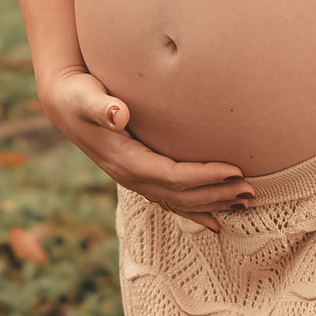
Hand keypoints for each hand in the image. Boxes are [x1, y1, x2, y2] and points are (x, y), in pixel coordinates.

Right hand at [39, 64, 250, 231]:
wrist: (64, 104)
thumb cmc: (78, 95)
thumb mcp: (85, 96)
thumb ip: (101, 106)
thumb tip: (117, 114)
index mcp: (124, 161)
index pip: (172, 176)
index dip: (204, 176)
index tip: (234, 170)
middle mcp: (131, 176)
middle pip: (181, 194)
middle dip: (217, 194)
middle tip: (251, 190)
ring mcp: (136, 179)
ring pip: (180, 201)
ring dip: (213, 203)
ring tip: (246, 202)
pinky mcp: (141, 175)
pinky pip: (172, 200)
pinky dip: (196, 211)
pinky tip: (217, 220)